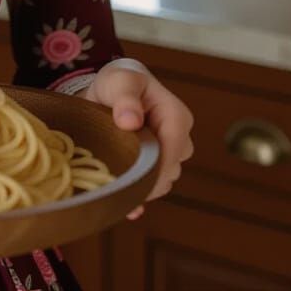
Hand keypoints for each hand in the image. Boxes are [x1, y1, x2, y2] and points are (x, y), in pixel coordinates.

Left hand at [83, 59, 193, 220]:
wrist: (111, 92)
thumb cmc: (119, 83)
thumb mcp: (118, 82)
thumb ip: (125, 98)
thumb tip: (130, 120)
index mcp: (177, 115)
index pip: (175, 147)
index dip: (157, 164)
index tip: (134, 174)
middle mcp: (180, 138)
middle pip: (170, 169)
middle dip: (147, 177)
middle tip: (118, 178)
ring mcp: (170, 155)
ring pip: (163, 181)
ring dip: (141, 184)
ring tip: (115, 177)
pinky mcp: (158, 167)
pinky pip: (154, 189)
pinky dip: (140, 200)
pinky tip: (129, 207)